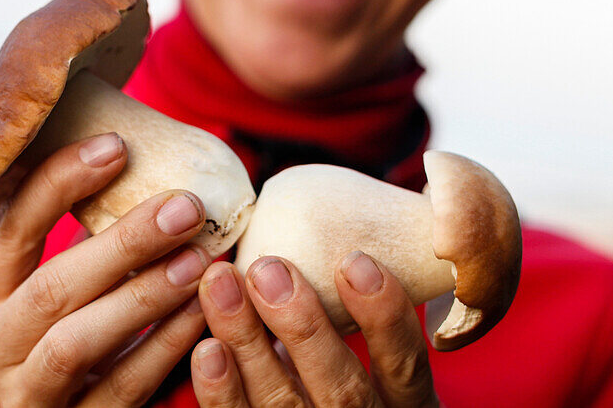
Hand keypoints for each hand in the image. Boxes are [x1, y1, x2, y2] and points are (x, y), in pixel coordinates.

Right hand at [0, 133, 210, 407]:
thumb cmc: (65, 336)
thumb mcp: (54, 289)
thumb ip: (85, 242)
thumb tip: (153, 166)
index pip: (12, 228)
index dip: (60, 183)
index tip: (116, 146)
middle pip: (50, 288)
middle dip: (123, 243)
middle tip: (185, 208)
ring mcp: (22, 397)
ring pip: (75, 343)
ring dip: (143, 295)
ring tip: (199, 259)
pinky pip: (121, 388)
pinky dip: (165, 347)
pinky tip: (201, 312)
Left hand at [191, 254, 438, 406]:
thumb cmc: (351, 380)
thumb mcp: (378, 360)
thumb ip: (357, 309)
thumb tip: (323, 222)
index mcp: (404, 402)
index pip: (406, 363)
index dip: (383, 316)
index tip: (353, 260)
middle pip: (341, 389)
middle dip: (302, 326)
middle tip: (267, 267)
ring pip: (283, 403)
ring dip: (248, 342)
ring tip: (220, 285)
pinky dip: (223, 391)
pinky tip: (207, 349)